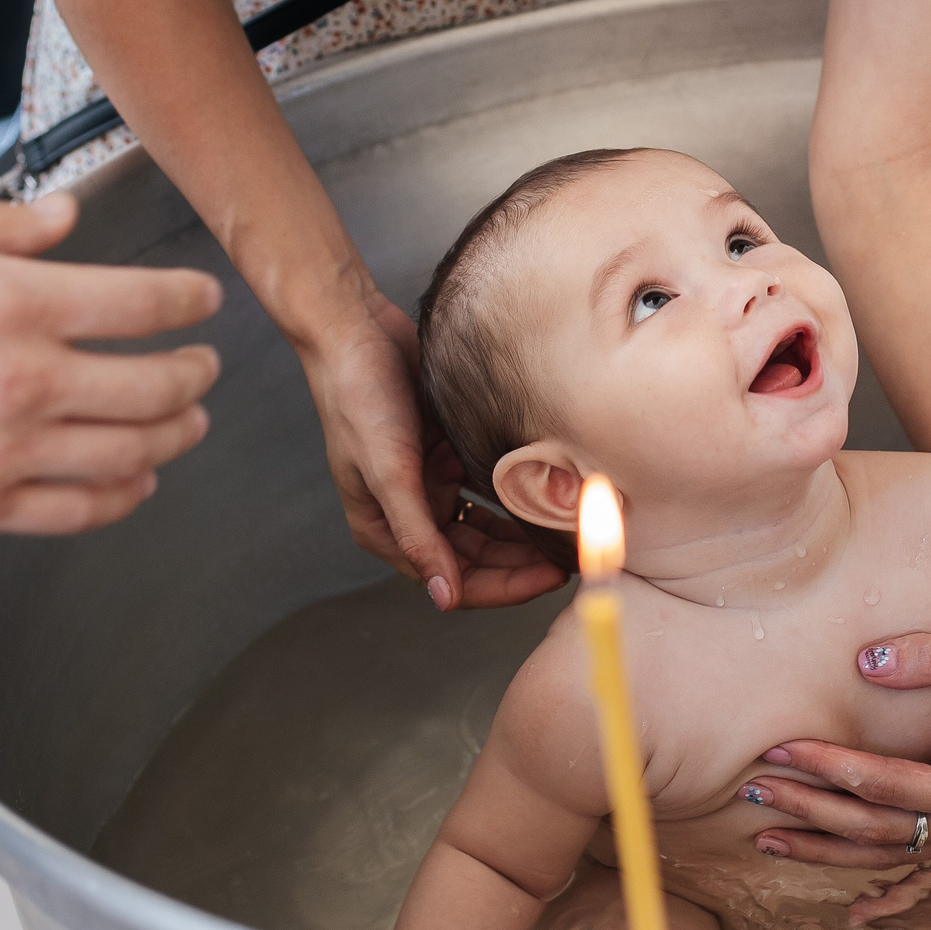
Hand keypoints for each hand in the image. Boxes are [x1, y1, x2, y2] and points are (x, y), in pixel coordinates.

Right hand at [0, 194, 220, 532]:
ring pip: (131, 453)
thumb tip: (67, 217)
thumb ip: (1, 226)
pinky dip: (124, 496)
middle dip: (195, 373)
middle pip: (155, 386)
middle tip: (204, 365)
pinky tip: (137, 480)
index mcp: (10, 305)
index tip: (202, 301)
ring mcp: (4, 451)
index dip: (188, 301)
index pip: (141, 304)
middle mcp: (22, 382)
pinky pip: (78, 510)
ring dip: (176, 435)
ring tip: (188, 420)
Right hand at [295, 282, 563, 610]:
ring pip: (486, 527)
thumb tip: (444, 599)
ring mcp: (430, 482)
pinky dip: (514, 496)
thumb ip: (417, 535)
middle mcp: (410, 513)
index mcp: (386, 531)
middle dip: (522, 564)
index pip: (455, 581)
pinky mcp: (446, 453)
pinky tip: (547, 494)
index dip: (505, 586)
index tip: (553, 577)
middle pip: (477, 559)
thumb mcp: (388, 472)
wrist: (357, 330)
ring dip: (522, 536)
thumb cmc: (360, 400)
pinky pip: (488, 488)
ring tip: (566, 533)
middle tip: (573, 557)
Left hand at [738, 621, 930, 868]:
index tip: (782, 747)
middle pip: (875, 829)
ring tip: (760, 834)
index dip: (832, 769)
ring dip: (819, 846)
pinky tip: (807, 858)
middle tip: (754, 786)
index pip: (891, 786)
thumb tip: (865, 662)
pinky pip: (894, 852)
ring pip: (879, 852)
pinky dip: (847, 857)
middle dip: (810, 810)